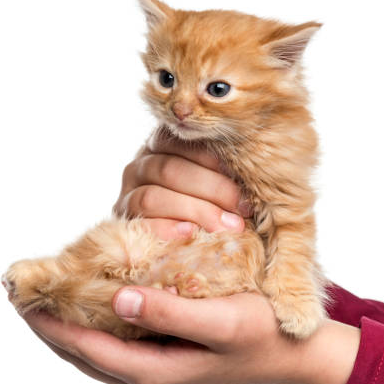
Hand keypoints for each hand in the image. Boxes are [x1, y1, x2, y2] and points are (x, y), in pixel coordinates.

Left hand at [25, 287, 359, 383]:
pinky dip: (95, 320)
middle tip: (23, 290)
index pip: (84, 345)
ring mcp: (152, 368)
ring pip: (94, 346)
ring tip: (47, 292)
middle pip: (81, 349)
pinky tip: (93, 297)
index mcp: (151, 371)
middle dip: (50, 322)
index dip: (50, 320)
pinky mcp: (163, 356)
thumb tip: (119, 298)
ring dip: (69, 322)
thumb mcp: (219, 321)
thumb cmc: (261, 335)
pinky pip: (114, 340)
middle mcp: (144, 375)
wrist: (292, 355)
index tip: (21, 294)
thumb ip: (169, 312)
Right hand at [113, 131, 251, 239]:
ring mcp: (127, 195)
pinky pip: (140, 225)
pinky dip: (166, 229)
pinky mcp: (123, 225)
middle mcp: (140, 166)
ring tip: (227, 227)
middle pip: (170, 170)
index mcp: (161, 146)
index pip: (180, 140)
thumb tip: (260, 166)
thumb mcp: (215, 182)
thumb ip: (226, 171)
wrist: (173, 242)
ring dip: (194, 211)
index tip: (242, 176)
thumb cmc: (206, 205)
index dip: (212, 158)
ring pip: (154, 197)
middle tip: (244, 208)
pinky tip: (191, 235)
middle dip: (212, 189)